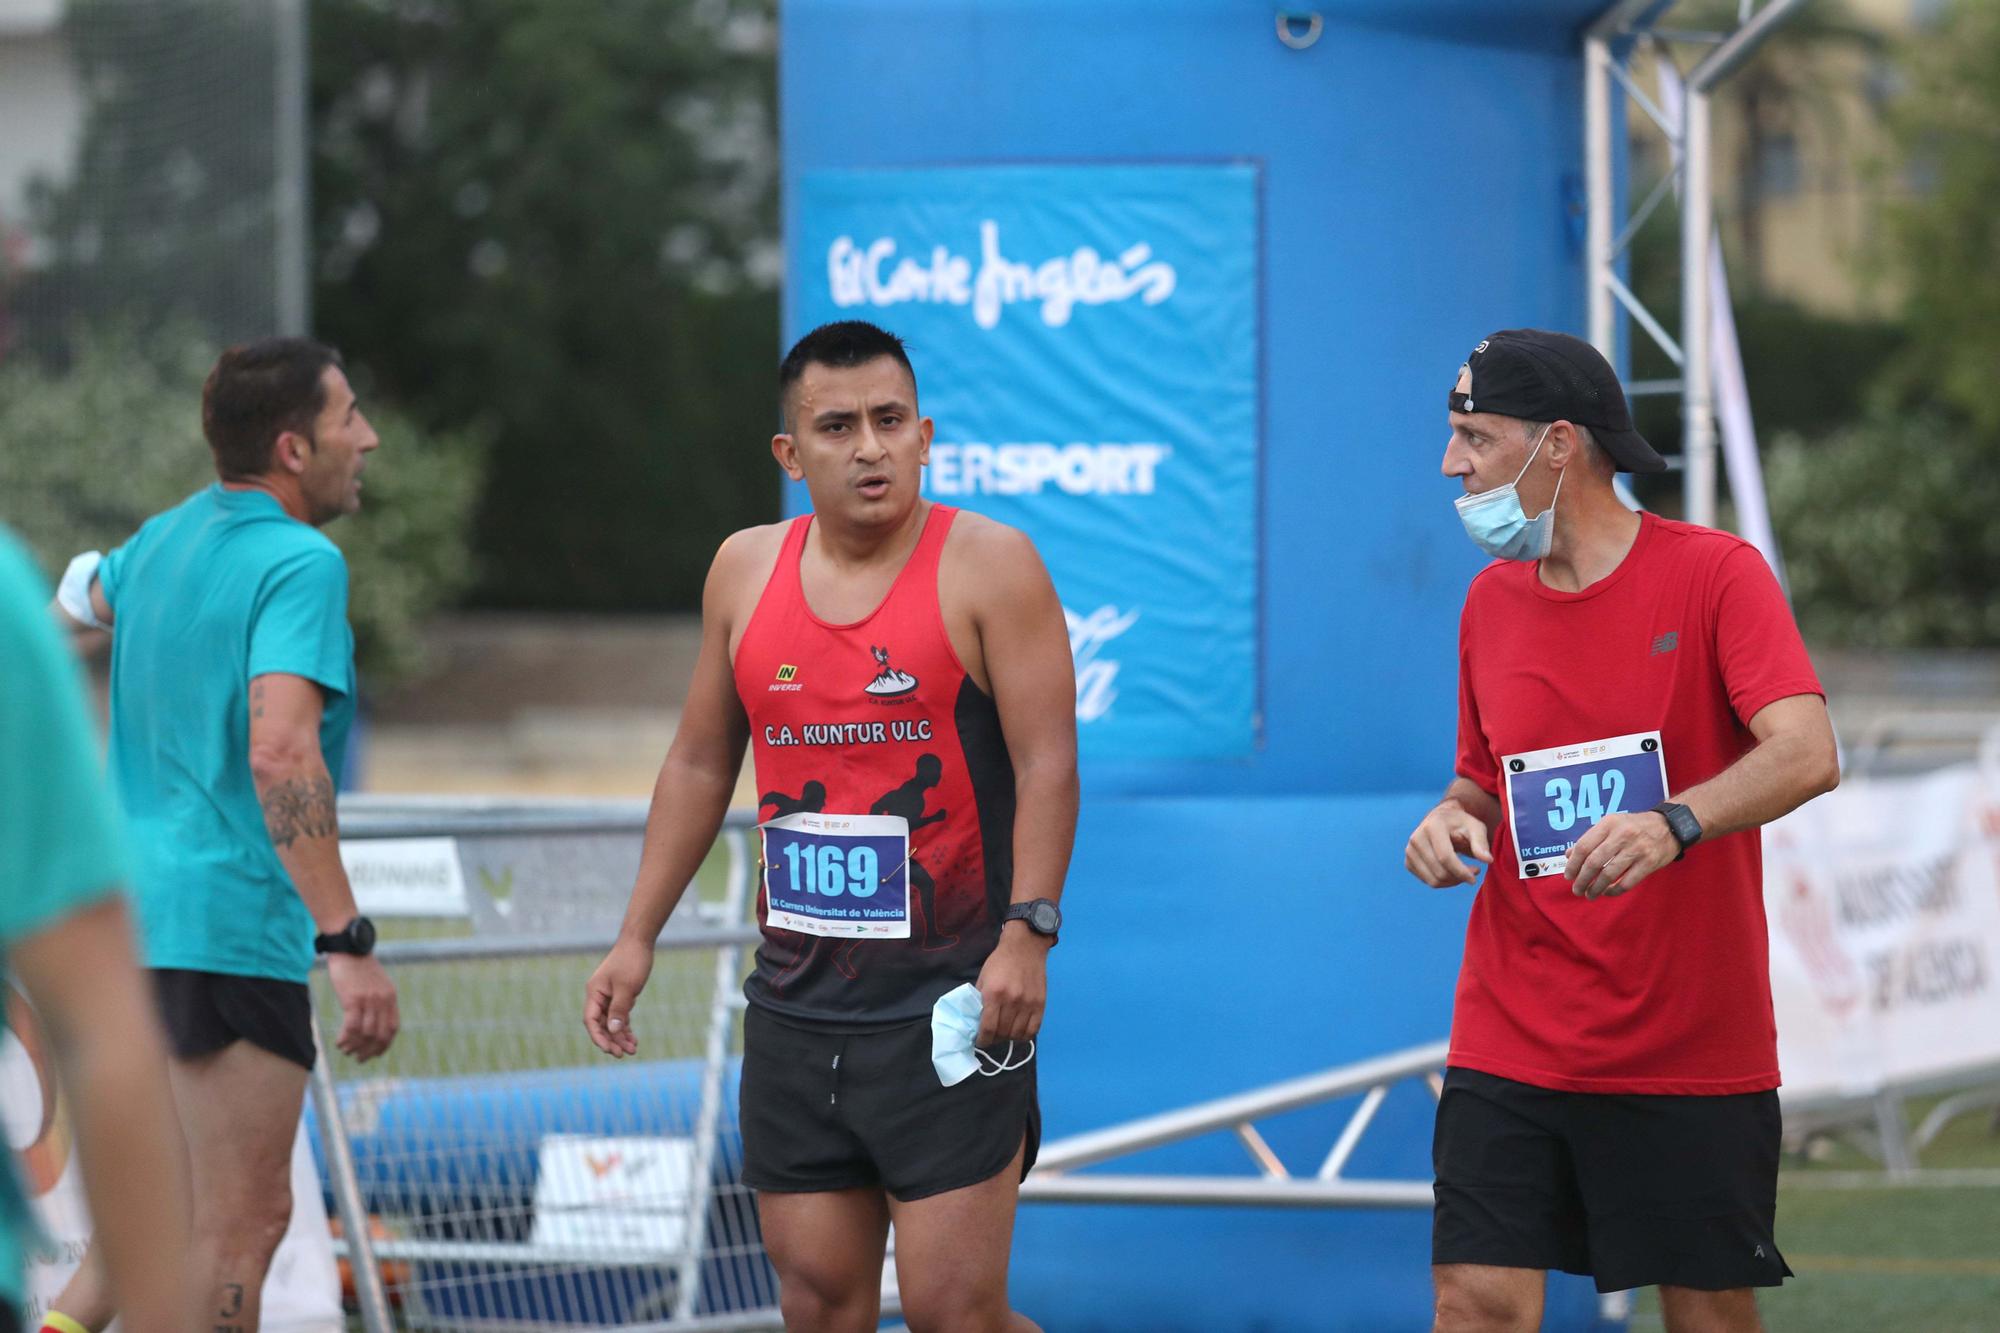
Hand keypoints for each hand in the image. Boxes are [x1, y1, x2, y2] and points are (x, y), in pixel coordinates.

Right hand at [326, 954, 398, 1060]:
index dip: (384, 1045)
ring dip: (355, 1046)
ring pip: (366, 1033)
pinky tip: (339, 1042)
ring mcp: (369, 1000)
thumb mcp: (376, 983)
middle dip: (370, 1051)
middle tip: (358, 1058)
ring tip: (345, 1050)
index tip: (375, 1054)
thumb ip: (379, 1000)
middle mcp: (383, 1000)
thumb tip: (373, 1021)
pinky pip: (351, 1027)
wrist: (349, 947)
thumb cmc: (359, 966)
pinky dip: (345, 1038)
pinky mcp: (353, 999)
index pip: (393, 1028)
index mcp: (391, 997)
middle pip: (380, 1035)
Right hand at [584, 936, 654, 1057]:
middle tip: (623, 1054)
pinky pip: (620, 1016)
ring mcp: (609, 996)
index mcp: (594, 993)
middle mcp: (599, 996)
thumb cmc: (631, 961)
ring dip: (620, 1036)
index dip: (598, 1037)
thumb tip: (613, 1031)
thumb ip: (619, 1009)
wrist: (639, 942)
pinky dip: (626, 1027)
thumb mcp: (627, 987)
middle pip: (601, 1024)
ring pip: (611, 1022)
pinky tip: (633, 1039)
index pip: (591, 1021)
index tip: (609, 1050)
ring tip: (633, 1049)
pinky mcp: (620, 995)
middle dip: (611, 1040)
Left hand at [974, 922, 1048, 1045]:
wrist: (1025, 947)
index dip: (983, 1040)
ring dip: (1008, 1038)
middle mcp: (1012, 1001)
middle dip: (994, 1039)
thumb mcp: (983, 978)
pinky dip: (1024, 1036)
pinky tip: (1018, 1031)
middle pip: (1003, 1033)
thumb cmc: (1000, 962)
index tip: (980, 1041)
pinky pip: (1033, 1030)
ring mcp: (1028, 1003)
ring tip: (1004, 1033)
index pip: (988, 1028)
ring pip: (1017, 1034)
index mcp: (994, 994)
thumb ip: (980, 999)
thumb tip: (976, 1021)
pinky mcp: (1041, 1004)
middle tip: (991, 1036)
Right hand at [1405, 800, 1492, 887]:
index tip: (1474, 879)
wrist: (1441, 819)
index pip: (1445, 857)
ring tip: (1464, 872)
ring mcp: (1410, 851)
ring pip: (1432, 880)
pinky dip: (1443, 882)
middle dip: (1459, 878)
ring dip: (1452, 882)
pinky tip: (1452, 872)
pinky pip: (1427, 881)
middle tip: (1473, 872)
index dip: (1461, 872)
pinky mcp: (1408, 861)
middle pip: (1439, 871)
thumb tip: (1488, 860)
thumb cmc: (1461, 824)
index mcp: (1432, 827)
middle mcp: (1416, 838)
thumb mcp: (1475, 827)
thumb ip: (1481, 843)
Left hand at [1564, 811, 1680, 898]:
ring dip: (1596, 888)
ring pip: (1609, 874)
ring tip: (1590, 894)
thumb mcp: (1611, 824)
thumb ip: (1590, 838)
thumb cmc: (1635, 826)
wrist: (1670, 826)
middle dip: (1582, 880)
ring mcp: (1637, 849)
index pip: (1584, 846)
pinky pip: (1627, 882)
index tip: (1568, 876)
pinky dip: (1614, 891)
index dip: (1573, 864)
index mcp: (1609, 823)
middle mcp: (1622, 835)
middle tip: (1577, 890)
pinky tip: (1607, 892)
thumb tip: (1569, 856)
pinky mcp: (1649, 863)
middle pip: (1594, 862)